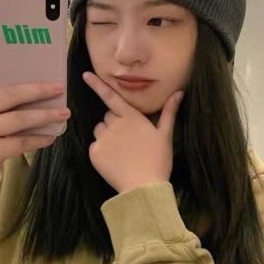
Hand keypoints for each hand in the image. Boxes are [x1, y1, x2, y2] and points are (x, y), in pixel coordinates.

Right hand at [0, 19, 68, 183]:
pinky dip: (38, 139)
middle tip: (59, 86)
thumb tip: (37, 77)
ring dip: (44, 115)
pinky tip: (52, 136)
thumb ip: (3, 95)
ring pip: (17, 120)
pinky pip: (19, 142)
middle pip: (8, 95)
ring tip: (65, 112)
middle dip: (36, 90)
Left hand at [81, 71, 183, 193]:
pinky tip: (115, 161)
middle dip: (115, 123)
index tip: (85, 75)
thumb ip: (169, 112)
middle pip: (108, 116)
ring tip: (122, 151)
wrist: (144, 188)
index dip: (97, 84)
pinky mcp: (94, 153)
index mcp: (131, 117)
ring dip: (107, 136)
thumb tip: (179, 93)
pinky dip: (102, 151)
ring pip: (100, 130)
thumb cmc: (158, 161)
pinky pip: (95, 146)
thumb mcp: (165, 135)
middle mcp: (114, 124)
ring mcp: (102, 139)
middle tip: (128, 140)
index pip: (111, 96)